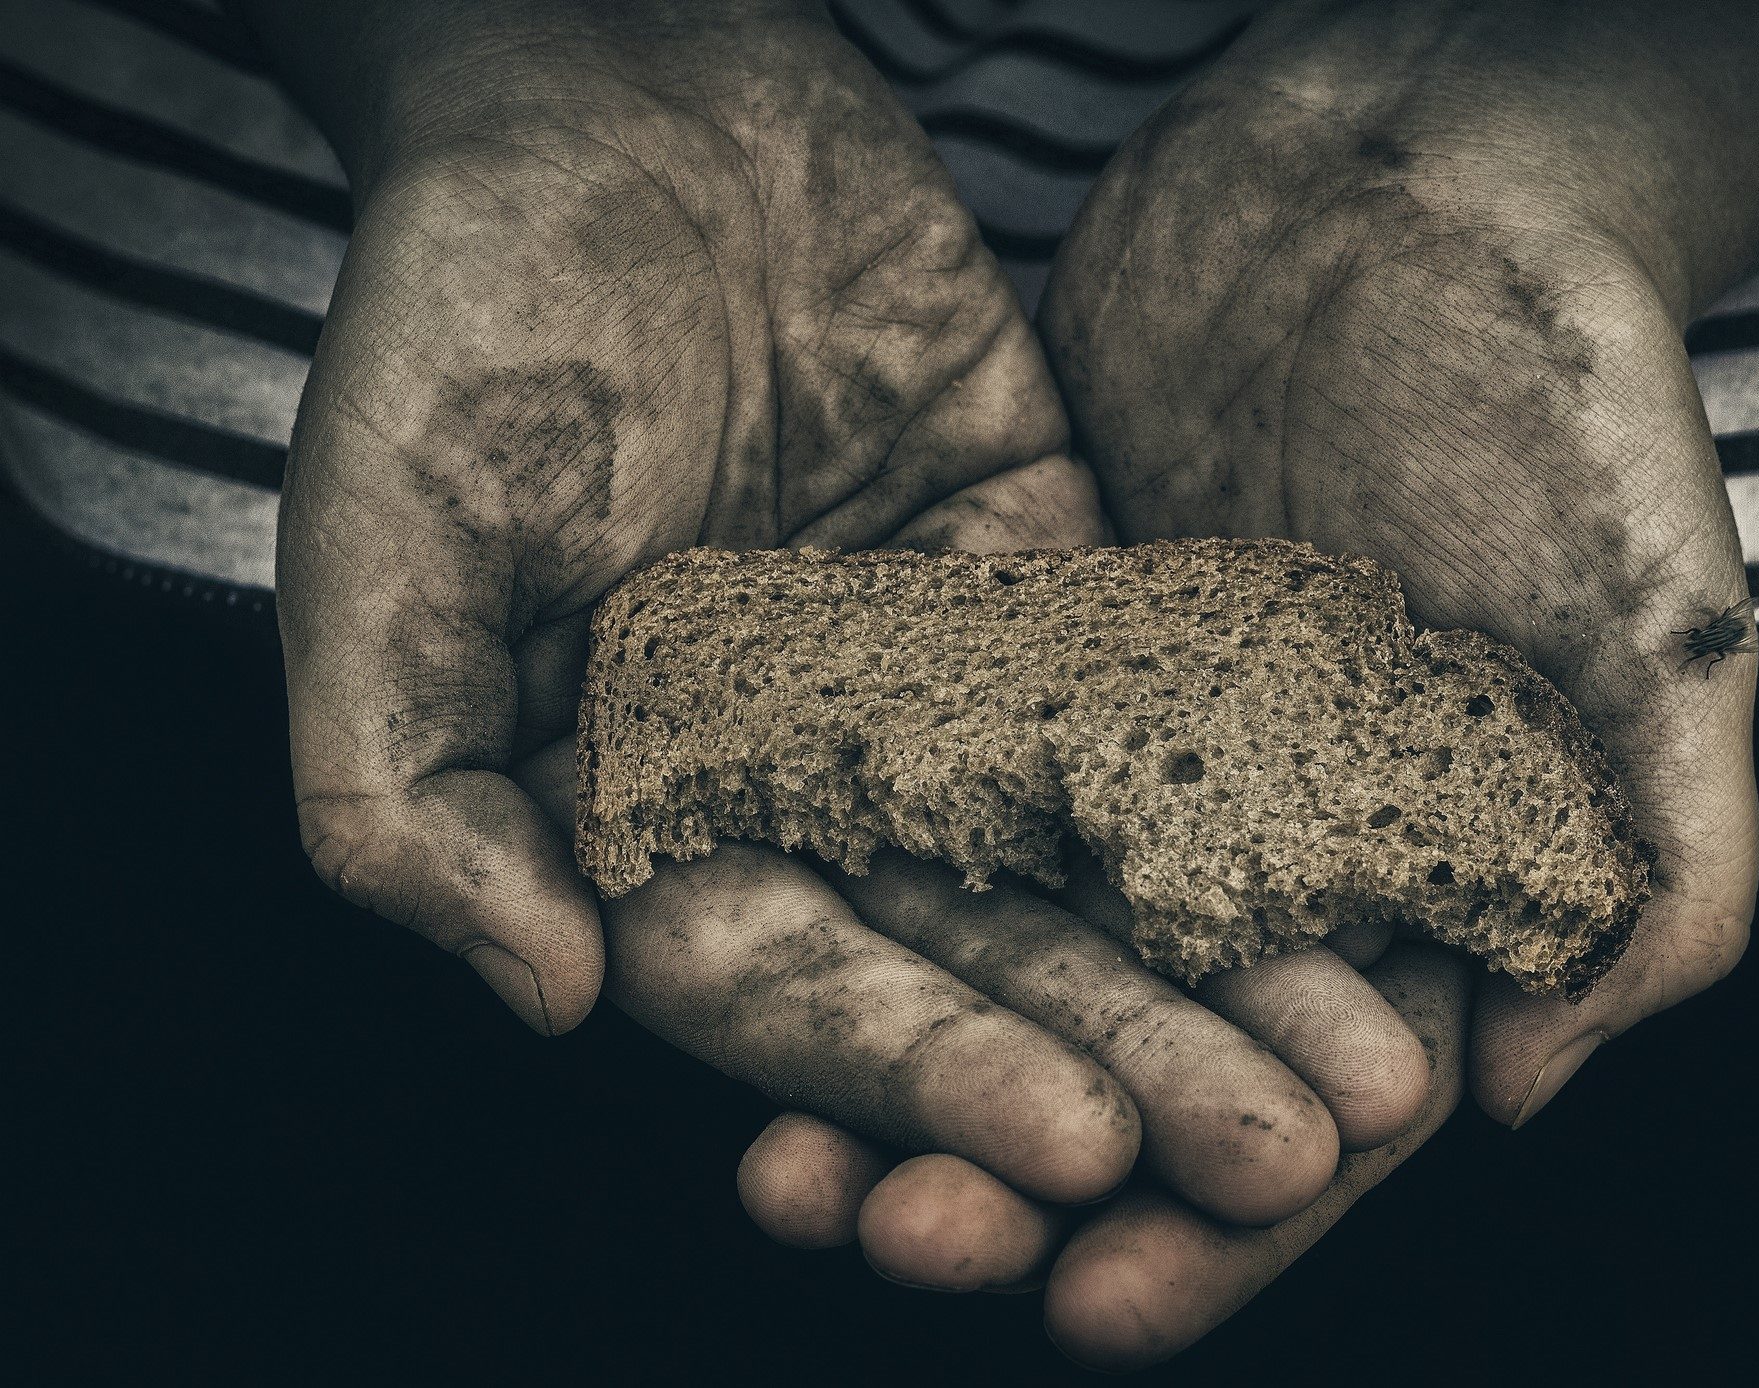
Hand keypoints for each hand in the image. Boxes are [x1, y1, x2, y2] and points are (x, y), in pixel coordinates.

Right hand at [262, 0, 1433, 1232]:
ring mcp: (935, 685)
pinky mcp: (1041, 574)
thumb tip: (544, 998)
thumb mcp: (378, 550)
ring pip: (1092, 849)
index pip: (791, 994)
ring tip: (1364, 1069)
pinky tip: (1369, 859)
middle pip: (977, 955)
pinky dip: (1262, 774)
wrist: (622, 95)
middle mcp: (804, 781)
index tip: (1067, 1150)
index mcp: (645, 817)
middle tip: (1275, 1159)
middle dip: (1122, 1063)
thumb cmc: (470, 311)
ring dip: (1228, 964)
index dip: (923, 1080)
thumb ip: (409, 796)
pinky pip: (1160, 688)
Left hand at [722, 0, 1758, 1360]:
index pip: (1314, 1118)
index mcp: (1427, 898)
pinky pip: (930, 802)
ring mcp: (1145, 766)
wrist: (1410, 187)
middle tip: (900, 1234)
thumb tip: (1530, 1099)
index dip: (1210, 1230)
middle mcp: (1274, 858)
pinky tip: (768, 945)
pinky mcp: (1036, 669)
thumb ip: (1648, 874)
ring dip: (912, 1069)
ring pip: (1011, 959)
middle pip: (1133, 1065)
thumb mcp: (1660, 635)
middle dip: (1022, 1172)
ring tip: (793, 1165)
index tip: (1094, 1298)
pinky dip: (861, 884)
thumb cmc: (1573, 402)